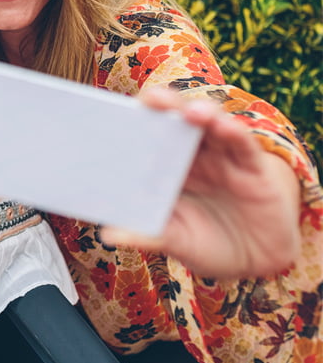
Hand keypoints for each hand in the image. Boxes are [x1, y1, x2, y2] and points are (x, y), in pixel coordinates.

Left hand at [100, 88, 301, 278]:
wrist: (255, 263)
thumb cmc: (206, 243)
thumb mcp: (174, 240)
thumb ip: (146, 234)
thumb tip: (108, 235)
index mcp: (166, 164)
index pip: (148, 131)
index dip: (135, 118)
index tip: (115, 112)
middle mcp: (193, 152)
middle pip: (177, 116)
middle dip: (165, 102)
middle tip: (151, 99)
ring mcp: (223, 156)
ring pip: (211, 121)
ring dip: (200, 112)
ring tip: (189, 112)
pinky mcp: (253, 168)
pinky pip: (244, 144)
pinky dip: (233, 132)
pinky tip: (223, 127)